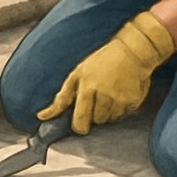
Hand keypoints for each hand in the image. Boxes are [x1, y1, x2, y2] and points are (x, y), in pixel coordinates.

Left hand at [37, 11, 174, 134]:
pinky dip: (121, 108)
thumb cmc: (100, 62)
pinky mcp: (134, 101)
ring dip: (108, 111)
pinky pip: (123, 115)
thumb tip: (42, 116)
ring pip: (110, 119)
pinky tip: (120, 94)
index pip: (80, 122)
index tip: (80, 122)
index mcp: (87, 88)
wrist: (131, 50)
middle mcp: (105, 95)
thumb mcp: (77, 75)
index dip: (79, 126)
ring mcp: (121, 99)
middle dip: (94, 114)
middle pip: (97, 122)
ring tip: (109, 94)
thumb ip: (61, 98)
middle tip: (97, 98)